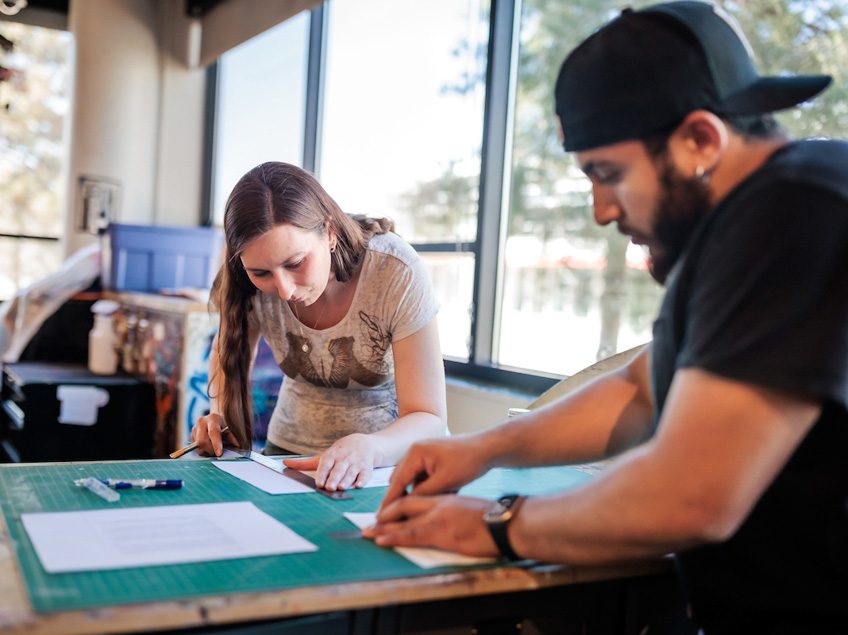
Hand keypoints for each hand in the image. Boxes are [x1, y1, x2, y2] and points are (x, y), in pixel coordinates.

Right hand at [191, 413, 238, 456]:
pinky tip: (207, 446)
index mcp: (213, 418)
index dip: (216, 444)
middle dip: (210, 450)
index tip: (219, 454)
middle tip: (217, 453)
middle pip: (202, 441)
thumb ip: (232, 437)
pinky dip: (202, 450)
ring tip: (213, 448)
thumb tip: (237, 445)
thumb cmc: (223, 426)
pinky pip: (195, 447)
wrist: (213, 419)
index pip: (213, 432)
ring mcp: (194, 428)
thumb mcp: (229, 429)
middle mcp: (202, 422)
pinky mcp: (191, 435)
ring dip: (206, 451)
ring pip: (198, 446)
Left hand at [283, 433, 380, 490]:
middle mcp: (345, 458)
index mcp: (333, 454)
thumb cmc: (341, 452)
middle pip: (339, 469)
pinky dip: (362, 480)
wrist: (365, 443)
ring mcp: (357, 462)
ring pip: (351, 472)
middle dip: (334, 478)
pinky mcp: (367, 468)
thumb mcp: (324, 455)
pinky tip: (358, 486)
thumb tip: (284, 463)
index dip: (323, 473)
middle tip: (329, 487)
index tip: (319, 483)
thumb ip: (305, 463)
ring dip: (346, 480)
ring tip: (341, 488)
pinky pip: (365, 474)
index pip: (326, 463)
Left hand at [366, 494, 497, 556]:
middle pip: (404, 506)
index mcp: (446, 499)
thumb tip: (450, 520)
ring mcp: (439, 518)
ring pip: (404, 521)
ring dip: (384, 527)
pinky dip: (394, 537)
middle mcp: (439, 505)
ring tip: (367, 532)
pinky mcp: (441, 532)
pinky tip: (382, 540)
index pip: (416, 498)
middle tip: (370, 523)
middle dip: (386, 515)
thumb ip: (455, 512)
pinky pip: (411, 535)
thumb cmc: (495, 518)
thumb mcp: (471, 508)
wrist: (507, 522)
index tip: (387, 513)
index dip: (398, 505)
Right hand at [379, 436, 488, 513]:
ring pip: (414, 481)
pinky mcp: (433, 460)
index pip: (398, 481)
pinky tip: (439, 497)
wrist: (487, 448)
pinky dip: (428, 489)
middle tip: (394, 519)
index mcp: (416, 453)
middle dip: (402, 498)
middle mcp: (416, 452)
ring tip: (419, 511)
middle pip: (403, 480)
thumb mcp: (445, 481)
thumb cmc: (467, 462)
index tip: (381, 517)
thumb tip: (405, 507)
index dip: (389, 501)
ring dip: (418, 494)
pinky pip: (424, 478)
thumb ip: (423, 494)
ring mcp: (424, 455)